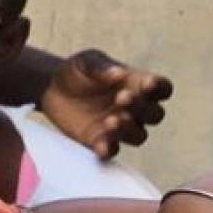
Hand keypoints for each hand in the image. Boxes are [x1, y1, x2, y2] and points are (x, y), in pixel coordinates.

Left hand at [40, 49, 172, 158]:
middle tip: (122, 98)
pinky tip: (101, 146)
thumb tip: (119, 73)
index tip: (148, 84)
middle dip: (142, 108)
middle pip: (155, 114)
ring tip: (111, 120)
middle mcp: (134, 109)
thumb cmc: (76, 72)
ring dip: (129, 130)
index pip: (162, 88)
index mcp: (137, 85)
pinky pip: (112, 150)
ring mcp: (120, 127)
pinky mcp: (101, 141)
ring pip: (139, 135)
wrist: (50, 89)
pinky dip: (109, 149)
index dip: (160, 88)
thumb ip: (101, 67)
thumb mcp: (86, 61)